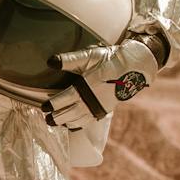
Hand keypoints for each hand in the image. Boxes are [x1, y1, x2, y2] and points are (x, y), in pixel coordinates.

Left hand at [47, 36, 161, 129]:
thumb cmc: (110, 59)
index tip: (44, 107)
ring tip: (56, 123)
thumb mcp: (90, 55)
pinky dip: (79, 124)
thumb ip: (69, 60)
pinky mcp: (105, 109)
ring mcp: (99, 106)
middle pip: (71, 112)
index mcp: (87, 85)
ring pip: (80, 119)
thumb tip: (51, 62)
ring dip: (67, 122)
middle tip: (47, 120)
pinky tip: (72, 124)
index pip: (66, 98)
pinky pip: (89, 120)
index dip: (54, 104)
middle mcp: (93, 99)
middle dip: (58, 117)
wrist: (134, 66)